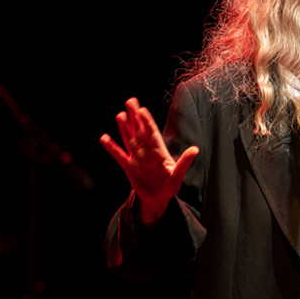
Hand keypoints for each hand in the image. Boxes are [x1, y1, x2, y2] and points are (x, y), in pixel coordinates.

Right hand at [100, 97, 198, 222]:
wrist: (159, 198)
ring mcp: (136, 157)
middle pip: (139, 130)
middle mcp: (146, 151)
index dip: (147, 121)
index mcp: (159, 151)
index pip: (152, 132)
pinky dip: (111, 147)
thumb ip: (185, 161)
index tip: (143, 110)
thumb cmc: (171, 184)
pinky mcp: (128, 167)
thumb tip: (195, 149)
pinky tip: (104, 137)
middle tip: (130, 101)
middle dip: (135, 116)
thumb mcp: (178, 173)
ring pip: (129, 139)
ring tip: (120, 114)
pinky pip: (118, 155)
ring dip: (124, 127)